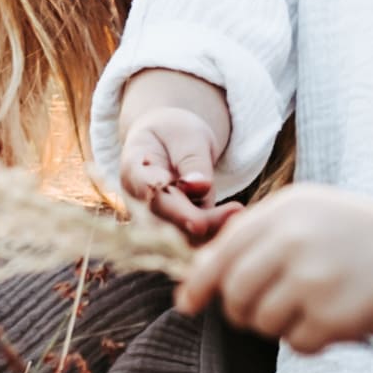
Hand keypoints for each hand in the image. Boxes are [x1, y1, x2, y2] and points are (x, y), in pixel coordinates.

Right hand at [115, 70, 238, 239]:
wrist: (166, 141)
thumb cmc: (174, 134)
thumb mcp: (186, 137)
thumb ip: (192, 162)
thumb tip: (201, 187)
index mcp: (134, 172)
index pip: (153, 198)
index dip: (175, 214)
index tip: (200, 224)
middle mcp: (139, 202)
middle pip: (167, 223)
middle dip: (202, 223)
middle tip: (237, 211)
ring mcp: (155, 218)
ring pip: (181, 236)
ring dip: (212, 231)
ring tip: (238, 212)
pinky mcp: (176, 228)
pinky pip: (193, 238)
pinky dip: (215, 232)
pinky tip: (235, 218)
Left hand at [184, 188, 372, 351]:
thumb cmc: (365, 238)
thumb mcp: (313, 214)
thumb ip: (260, 236)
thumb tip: (199, 272)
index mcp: (286, 210)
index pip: (223, 252)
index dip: (200, 283)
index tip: (188, 303)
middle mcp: (295, 240)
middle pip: (234, 293)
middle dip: (243, 311)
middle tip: (267, 312)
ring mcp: (315, 278)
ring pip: (262, 322)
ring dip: (281, 326)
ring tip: (315, 309)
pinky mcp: (335, 315)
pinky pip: (296, 343)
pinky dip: (312, 341)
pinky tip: (338, 320)